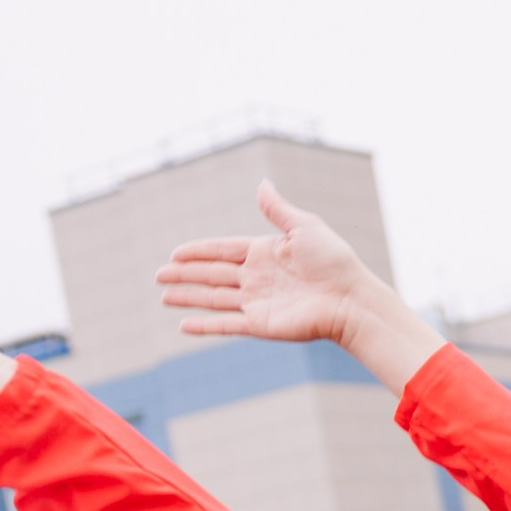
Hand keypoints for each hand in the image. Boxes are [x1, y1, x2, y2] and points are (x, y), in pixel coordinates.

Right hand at [157, 183, 443, 389]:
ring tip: (163, 296)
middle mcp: (258, 278)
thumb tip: (261, 183)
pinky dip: (205, 325)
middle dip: (185, 274)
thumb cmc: (334, 261)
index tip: (175, 253)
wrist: (351, 299)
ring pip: (214, 299)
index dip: (198, 252)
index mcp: (265, 253)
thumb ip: (278, 210)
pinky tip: (183, 326)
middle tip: (158, 275)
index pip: (222, 250)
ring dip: (188, 297)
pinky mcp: (261, 324)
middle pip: (212, 275)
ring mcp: (258, 302)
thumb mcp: (304, 227)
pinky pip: (226, 325)